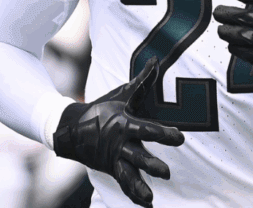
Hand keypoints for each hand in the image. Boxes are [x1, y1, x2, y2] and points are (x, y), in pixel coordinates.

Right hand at [53, 57, 184, 207]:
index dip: (163, 133)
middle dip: (151, 164)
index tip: (180, 138)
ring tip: (150, 198)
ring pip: (128, 175)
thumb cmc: (103, 108)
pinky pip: (123, 184)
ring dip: (139, 186)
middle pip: (137, 156)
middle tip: (166, 173)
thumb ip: (142, 81)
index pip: (146, 129)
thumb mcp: (122, 94)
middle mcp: (119, 144)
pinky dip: (133, 194)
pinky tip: (146, 204)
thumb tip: (156, 60)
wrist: (72, 128)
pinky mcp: (112, 169)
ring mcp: (114, 159)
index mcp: (124, 124)